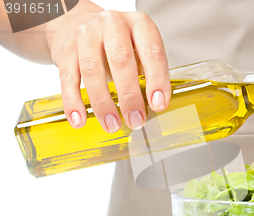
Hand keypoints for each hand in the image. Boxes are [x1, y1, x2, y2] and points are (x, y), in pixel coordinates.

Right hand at [46, 1, 169, 131]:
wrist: (75, 22)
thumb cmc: (117, 43)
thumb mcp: (138, 49)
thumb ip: (147, 72)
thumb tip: (153, 106)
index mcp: (138, 24)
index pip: (152, 51)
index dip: (157, 80)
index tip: (158, 104)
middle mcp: (112, 24)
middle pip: (121, 60)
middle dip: (130, 96)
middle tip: (136, 120)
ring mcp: (86, 35)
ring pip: (92, 71)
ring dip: (103, 103)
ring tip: (112, 125)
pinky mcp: (65, 50)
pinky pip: (68, 79)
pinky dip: (73, 102)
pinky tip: (79, 120)